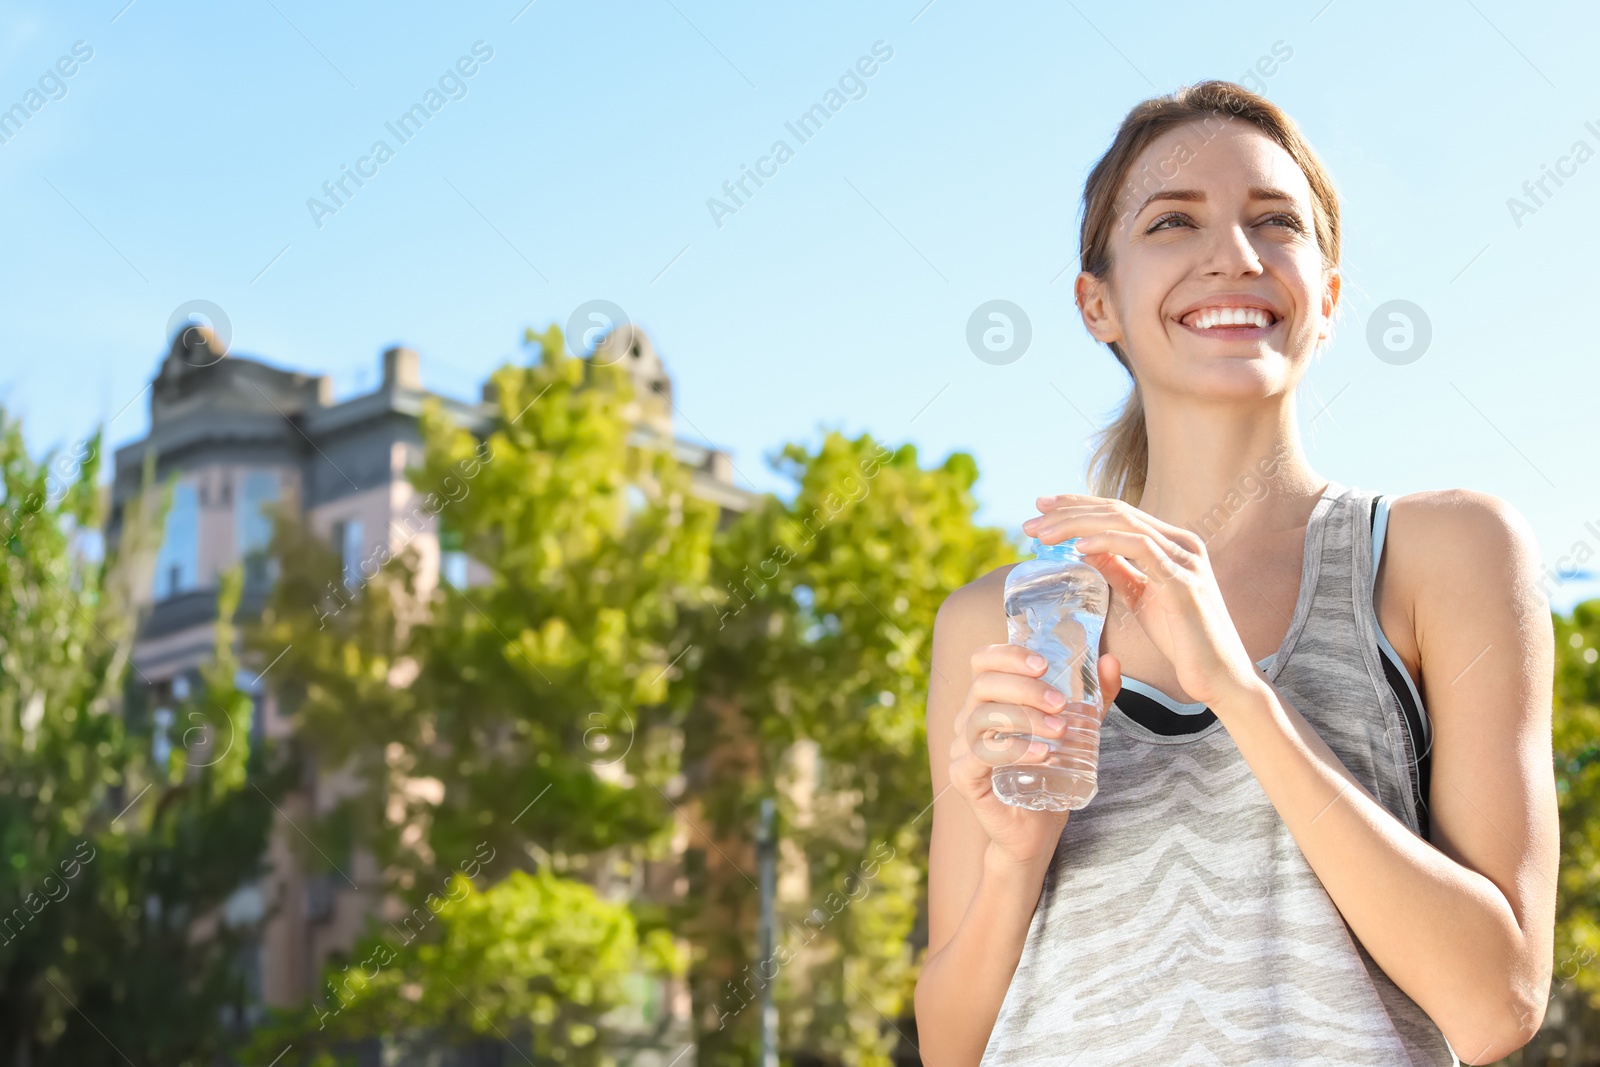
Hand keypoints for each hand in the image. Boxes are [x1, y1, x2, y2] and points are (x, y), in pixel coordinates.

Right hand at [948, 642, 1122, 868]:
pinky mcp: (963, 777)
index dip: (1009, 655)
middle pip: (984, 685)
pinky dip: (1013, 749)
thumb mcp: (1077, 732)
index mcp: (987, 701)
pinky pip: (981, 754)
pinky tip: (1042, 754)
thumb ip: (1093, 699)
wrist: (1036, 831)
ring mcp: (961, 749)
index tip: (1044, 664)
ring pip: (982, 717)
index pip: (983, 662)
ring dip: (1024, 717)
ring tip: (1059, 731)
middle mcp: (967, 720)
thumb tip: (1111, 662)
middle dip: (1025, 688)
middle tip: (1060, 704)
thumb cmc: (1049, 777)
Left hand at [1022, 493, 1260, 708]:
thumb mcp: (1140, 597)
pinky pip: (1140, 550)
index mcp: (1171, 543)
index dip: (1078, 505)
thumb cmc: (1182, 639)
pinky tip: (1078, 547)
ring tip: (1043, 533)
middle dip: (1069, 511)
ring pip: (1124, 524)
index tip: (1042, 508)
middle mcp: (1181, 543)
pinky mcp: (1183, 582)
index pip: (1118, 512)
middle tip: (1031, 519)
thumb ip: (1118, 569)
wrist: (1219, 676)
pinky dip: (1106, 543)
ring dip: (1077, 525)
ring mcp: (1184, 559)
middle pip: (1116, 512)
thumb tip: (1084, 547)